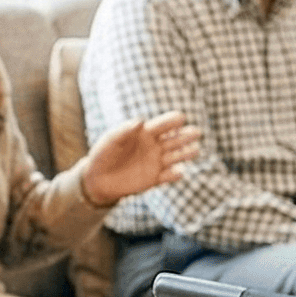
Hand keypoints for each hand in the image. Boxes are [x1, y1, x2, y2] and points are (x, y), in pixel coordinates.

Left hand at [77, 113, 200, 206]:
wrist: (98, 179)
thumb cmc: (103, 154)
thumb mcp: (111, 140)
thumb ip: (125, 130)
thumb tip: (141, 120)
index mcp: (145, 133)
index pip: (162, 125)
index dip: (172, 121)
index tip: (181, 117)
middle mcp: (154, 146)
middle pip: (174, 139)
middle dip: (186, 135)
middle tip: (197, 132)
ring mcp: (156, 162)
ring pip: (175, 156)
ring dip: (186, 153)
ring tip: (196, 150)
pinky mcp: (154, 179)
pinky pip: (167, 176)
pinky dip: (174, 175)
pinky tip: (179, 172)